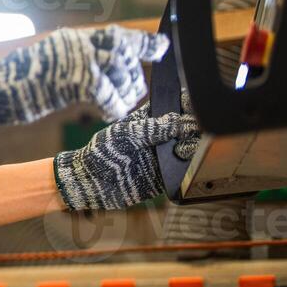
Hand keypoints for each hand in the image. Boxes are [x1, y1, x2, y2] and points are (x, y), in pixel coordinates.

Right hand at [0, 25, 168, 127]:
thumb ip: (78, 58)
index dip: (145, 42)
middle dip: (134, 77)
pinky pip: (109, 96)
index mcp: (74, 38)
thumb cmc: (19, 81)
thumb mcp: (51, 60)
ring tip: (118, 106)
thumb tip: (107, 65)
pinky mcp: (77, 81)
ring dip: (126, 94)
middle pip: (125, 55)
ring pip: (122, 75)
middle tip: (133, 93)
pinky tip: (107, 115)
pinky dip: (113, 108)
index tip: (162, 47)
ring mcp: (79, 60)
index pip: (119, 35)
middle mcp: (80, 43)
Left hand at [53, 94, 199, 210]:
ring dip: (193, 146)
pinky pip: (185, 170)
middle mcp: (162, 137)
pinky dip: (189, 165)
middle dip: (195, 126)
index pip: (175, 105)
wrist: (92, 182)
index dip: (188, 103)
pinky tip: (181, 161)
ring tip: (179, 149)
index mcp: (150, 120)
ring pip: (192, 147)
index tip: (194, 105)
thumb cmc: (102, 152)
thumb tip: (178, 119)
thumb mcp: (124, 135)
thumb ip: (151, 128)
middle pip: (190, 126)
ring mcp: (166, 156)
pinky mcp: (168, 176)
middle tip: (189, 130)